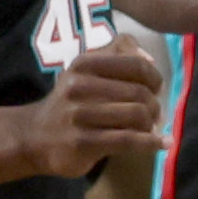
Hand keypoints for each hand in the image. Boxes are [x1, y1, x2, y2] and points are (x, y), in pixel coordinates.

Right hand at [16, 29, 163, 175]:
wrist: (32, 137)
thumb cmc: (69, 103)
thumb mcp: (85, 69)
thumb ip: (117, 54)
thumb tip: (150, 60)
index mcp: (84, 64)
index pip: (136, 65)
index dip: (154, 78)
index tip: (155, 89)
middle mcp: (80, 86)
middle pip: (140, 93)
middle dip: (154, 105)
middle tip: (153, 114)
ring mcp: (80, 115)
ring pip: (137, 115)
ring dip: (152, 124)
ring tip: (149, 128)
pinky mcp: (82, 142)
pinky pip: (128, 140)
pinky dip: (152, 142)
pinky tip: (164, 144)